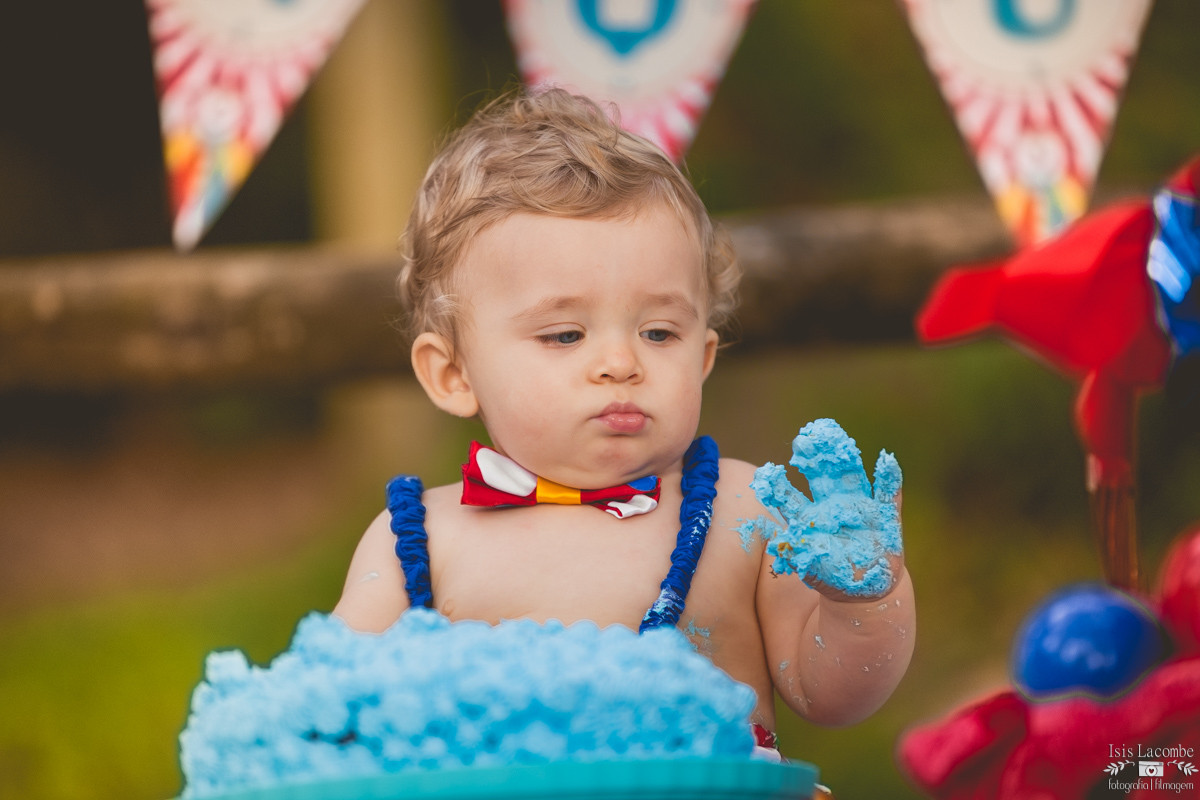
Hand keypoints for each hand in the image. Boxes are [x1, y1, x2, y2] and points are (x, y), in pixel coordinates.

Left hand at [750, 419, 902, 599]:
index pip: (791, 497)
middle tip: (803, 439)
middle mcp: (833, 505)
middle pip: (821, 477)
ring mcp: (860, 507)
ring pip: (852, 477)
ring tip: (836, 435)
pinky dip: (889, 480)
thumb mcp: (812, 567)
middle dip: (813, 458)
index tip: (767, 471)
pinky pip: (889, 496)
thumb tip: (781, 545)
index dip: (780, 485)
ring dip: (845, 458)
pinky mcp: (885, 516)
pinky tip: (887, 460)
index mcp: (810, 517)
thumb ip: (798, 553)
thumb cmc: (832, 573)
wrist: (865, 585)